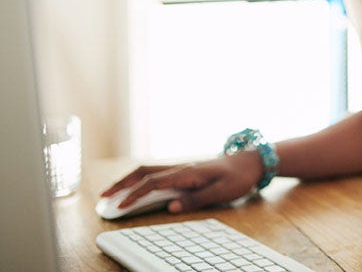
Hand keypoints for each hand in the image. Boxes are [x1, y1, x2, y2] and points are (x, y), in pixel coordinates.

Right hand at [100, 151, 262, 212]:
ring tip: (112, 192)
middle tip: (102, 197)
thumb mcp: (221, 192)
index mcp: (188, 172)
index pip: (154, 183)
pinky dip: (141, 178)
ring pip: (149, 170)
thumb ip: (195, 200)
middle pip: (144, 172)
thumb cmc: (238, 177)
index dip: (135, 195)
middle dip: (121, 183)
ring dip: (128, 179)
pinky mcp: (185, 170)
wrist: (252, 161)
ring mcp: (182, 167)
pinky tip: (135, 186)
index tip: (119, 206)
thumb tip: (170, 207)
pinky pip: (157, 172)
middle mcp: (181, 167)